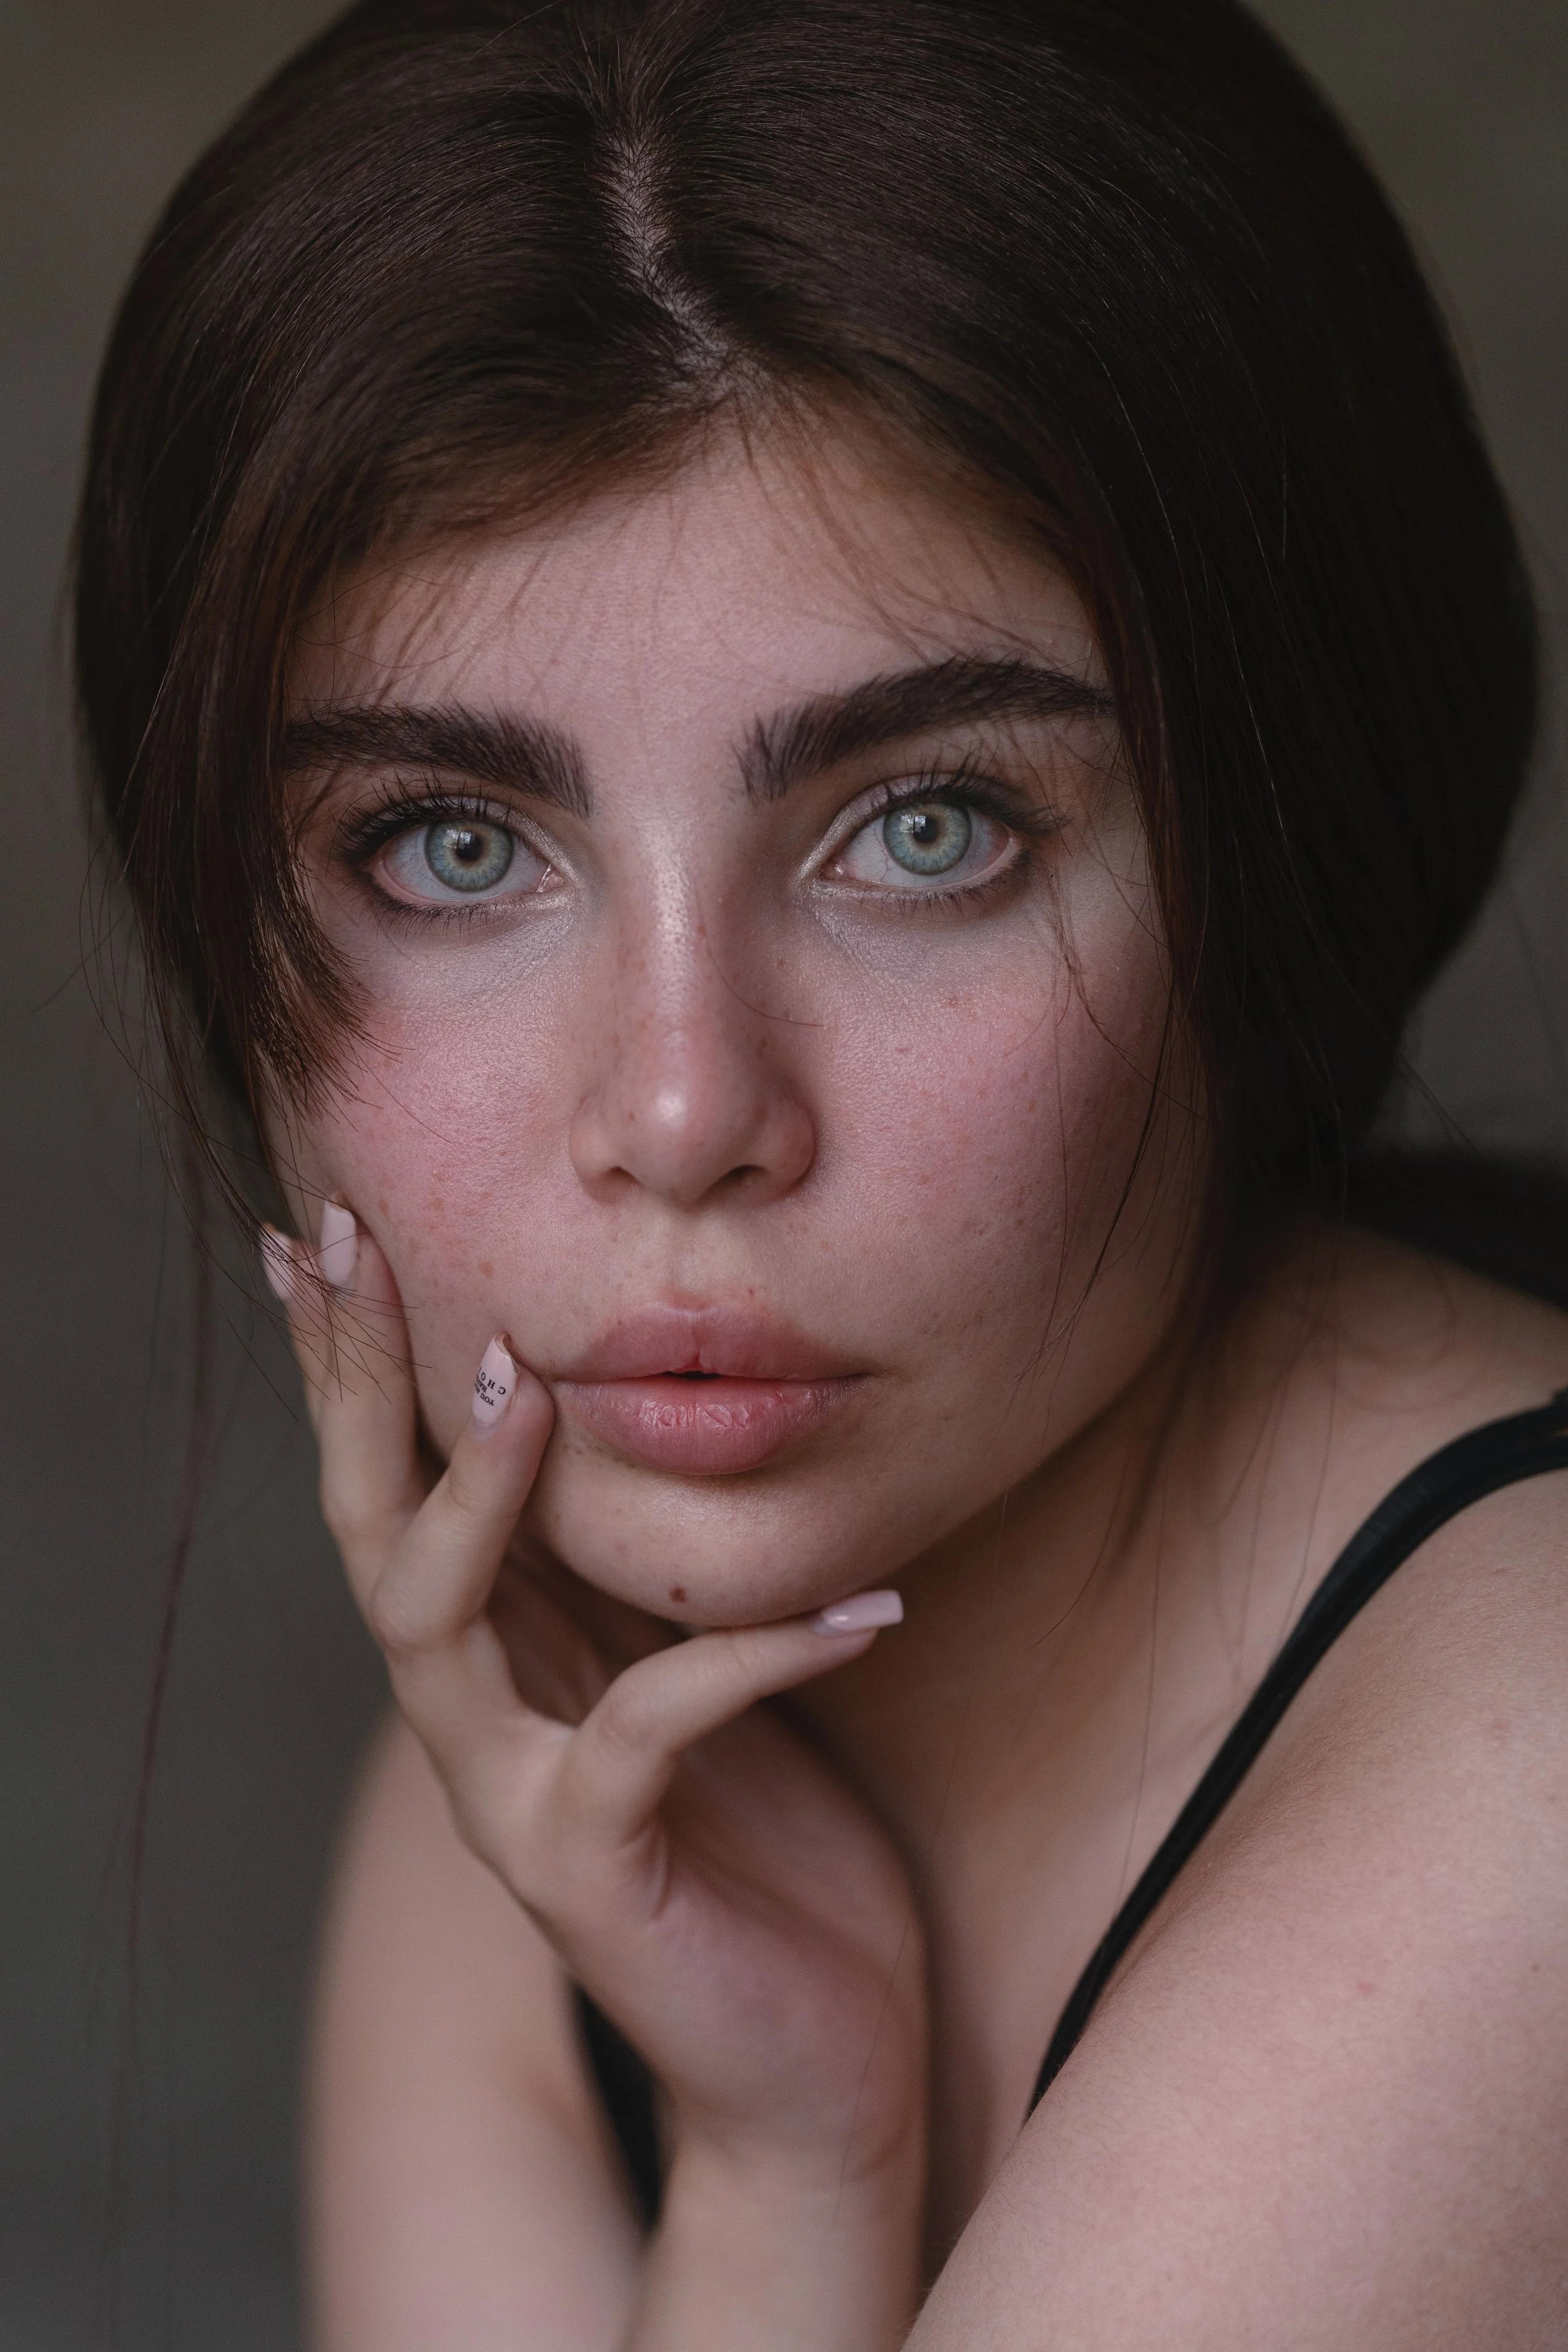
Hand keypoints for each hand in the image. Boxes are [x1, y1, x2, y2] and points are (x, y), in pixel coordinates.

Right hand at [267, 1211, 927, 2342]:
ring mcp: (515, 1797)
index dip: (351, 1360)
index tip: (327, 1226)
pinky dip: (762, 1649)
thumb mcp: (691, 1670)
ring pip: (435, 1620)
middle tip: (350, 1241)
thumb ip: (630, 1580)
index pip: (396, 1483)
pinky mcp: (590, 1870)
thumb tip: (630, 1423)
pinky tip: (868, 1602)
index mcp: (497, 1656)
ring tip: (526, 1384)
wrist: (812, 2066)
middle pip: (370, 1526)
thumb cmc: (767, 1853)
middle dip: (354, 1383)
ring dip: (475, 1493)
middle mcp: (471, 1717)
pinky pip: (657, 1722)